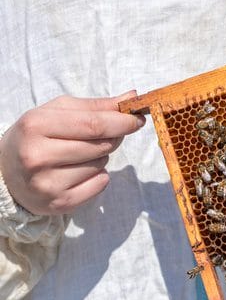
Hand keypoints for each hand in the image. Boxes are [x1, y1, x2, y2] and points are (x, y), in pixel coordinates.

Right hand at [0, 93, 145, 215]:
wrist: (6, 172)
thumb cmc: (37, 136)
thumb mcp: (57, 112)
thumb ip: (96, 106)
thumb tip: (132, 96)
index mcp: (35, 125)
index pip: (93, 124)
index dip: (122, 122)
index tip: (138, 119)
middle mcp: (37, 156)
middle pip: (100, 146)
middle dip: (113, 138)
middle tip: (106, 135)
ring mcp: (46, 183)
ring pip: (101, 165)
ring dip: (101, 158)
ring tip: (78, 155)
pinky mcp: (58, 203)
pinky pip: (99, 185)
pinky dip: (97, 178)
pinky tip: (76, 173)